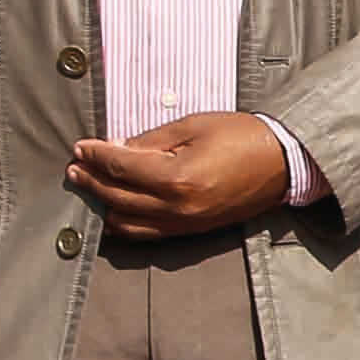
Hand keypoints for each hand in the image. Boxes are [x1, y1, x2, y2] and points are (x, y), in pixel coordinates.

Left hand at [68, 110, 292, 236]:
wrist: (283, 162)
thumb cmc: (242, 136)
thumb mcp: (193, 126)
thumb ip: (151, 141)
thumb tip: (116, 149)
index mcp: (177, 177)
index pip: (120, 168)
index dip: (95, 155)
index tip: (80, 146)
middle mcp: (177, 207)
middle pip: (116, 197)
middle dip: (91, 179)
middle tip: (76, 165)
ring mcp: (184, 224)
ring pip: (126, 223)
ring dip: (104, 203)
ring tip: (91, 185)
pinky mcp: (191, 231)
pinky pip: (147, 233)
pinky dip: (125, 220)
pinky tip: (115, 206)